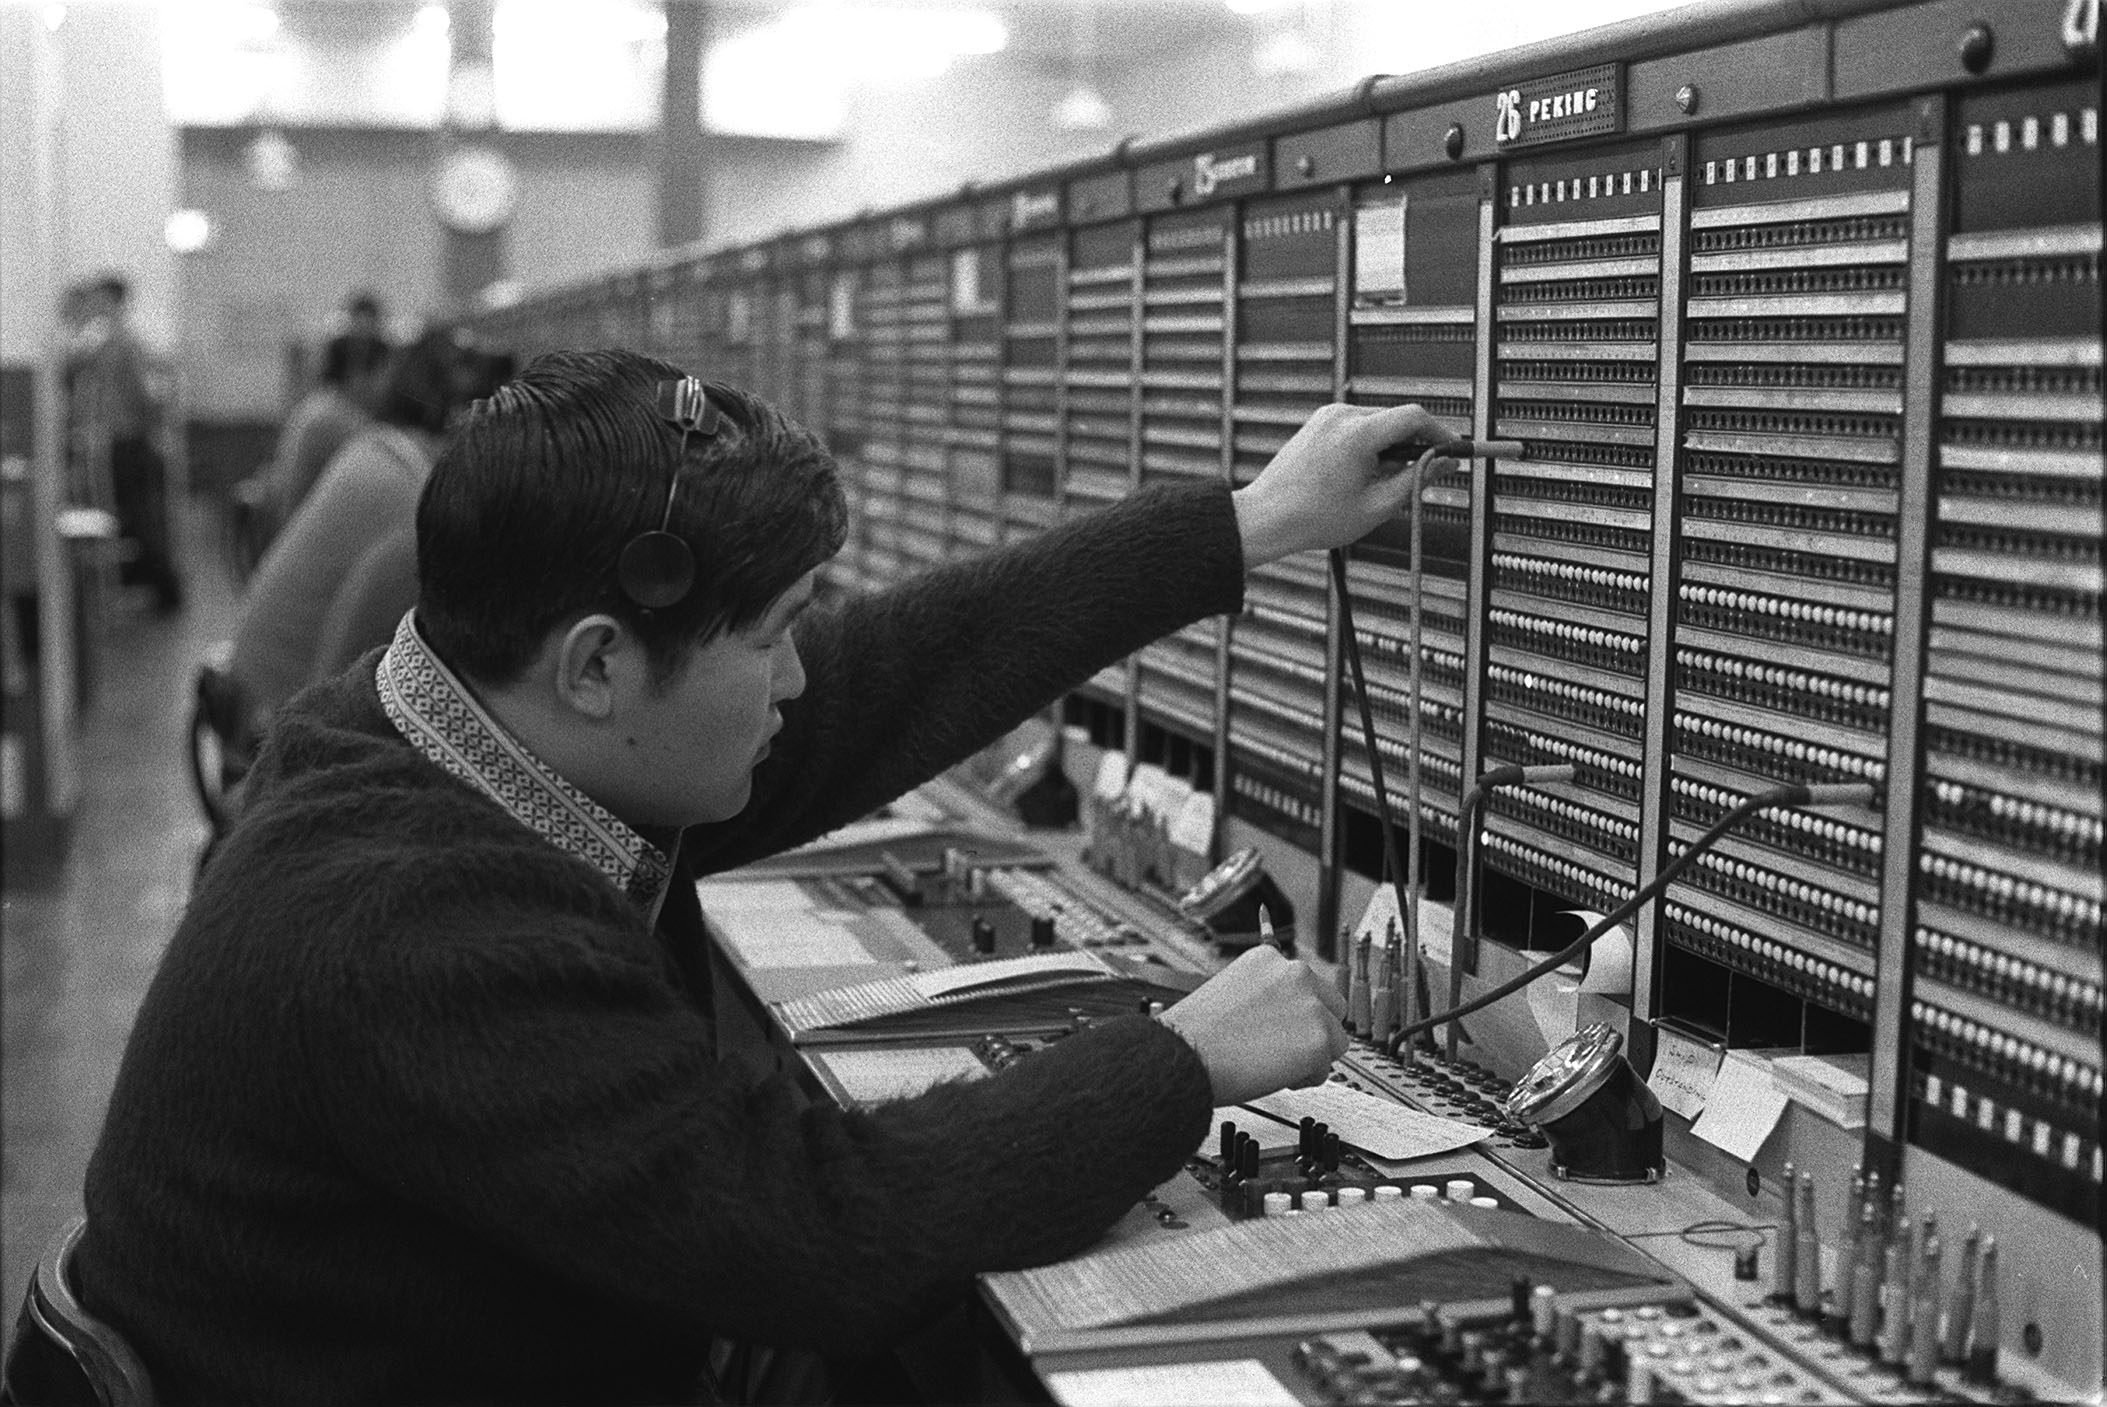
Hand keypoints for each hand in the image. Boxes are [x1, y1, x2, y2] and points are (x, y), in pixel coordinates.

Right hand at [1159, 944, 1350, 1106]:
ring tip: (1273, 1065)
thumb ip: (1264, 996)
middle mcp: (1295, 973)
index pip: (1304, 984)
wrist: (1183, 1056)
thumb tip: (1285, 1017)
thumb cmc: (1195, 1034)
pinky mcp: (1321, 1038)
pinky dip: (1306, 1078)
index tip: (1280, 1028)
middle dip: (1313, 1029)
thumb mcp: (1230, 992)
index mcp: (1269, 958)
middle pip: (1331, 1006)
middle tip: (1282, 1050)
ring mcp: (1311, 1005)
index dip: (1294, 1012)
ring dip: (1311, 1056)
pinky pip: (1326, 1068)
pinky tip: (1274, 1076)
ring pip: (1334, 1038)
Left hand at [1230, 402, 1462, 569]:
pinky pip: (1358, 427)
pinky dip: (1369, 446)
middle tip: (1420, 475)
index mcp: (1357, 433)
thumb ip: (1417, 480)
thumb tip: (1446, 463)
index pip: (1415, 416)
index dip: (1441, 432)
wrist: (1266, 517)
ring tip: (1377, 484)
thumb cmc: (1314, 517)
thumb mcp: (1378, 506)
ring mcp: (1327, 416)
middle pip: (1398, 419)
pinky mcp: (1319, 422)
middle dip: (1414, 445)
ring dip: (1390, 447)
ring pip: (1379, 423)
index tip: (1452, 450)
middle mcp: (1341, 415)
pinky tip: (1358, 476)